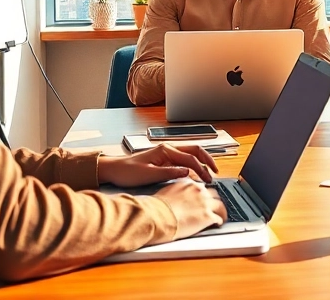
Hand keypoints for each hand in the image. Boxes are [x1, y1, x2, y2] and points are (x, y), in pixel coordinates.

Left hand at [97, 144, 217, 187]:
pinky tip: (195, 174)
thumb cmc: (128, 172)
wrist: (114, 170)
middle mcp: (168, 149)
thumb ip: (169, 172)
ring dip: (201, 163)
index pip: (190, 158)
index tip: (208, 180)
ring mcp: (167, 154)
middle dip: (207, 160)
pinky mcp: (164, 160)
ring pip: (190, 154)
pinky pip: (183, 161)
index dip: (201, 169)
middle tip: (215, 173)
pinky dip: (193, 166)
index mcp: (165, 150)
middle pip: (195, 151)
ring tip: (208, 174)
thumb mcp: (148, 174)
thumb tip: (188, 171)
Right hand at [154, 178, 227, 238]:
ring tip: (220, 215)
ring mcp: (205, 203)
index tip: (202, 198)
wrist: (157, 217)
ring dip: (220, 210)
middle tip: (211, 207)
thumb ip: (175, 192)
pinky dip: (219, 221)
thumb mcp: (165, 192)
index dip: (201, 194)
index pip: (200, 186)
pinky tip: (217, 224)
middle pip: (213, 194)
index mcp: (188, 183)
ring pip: (220, 205)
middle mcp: (198, 190)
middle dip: (212, 201)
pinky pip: (219, 218)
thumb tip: (175, 197)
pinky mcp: (207, 216)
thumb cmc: (156, 208)